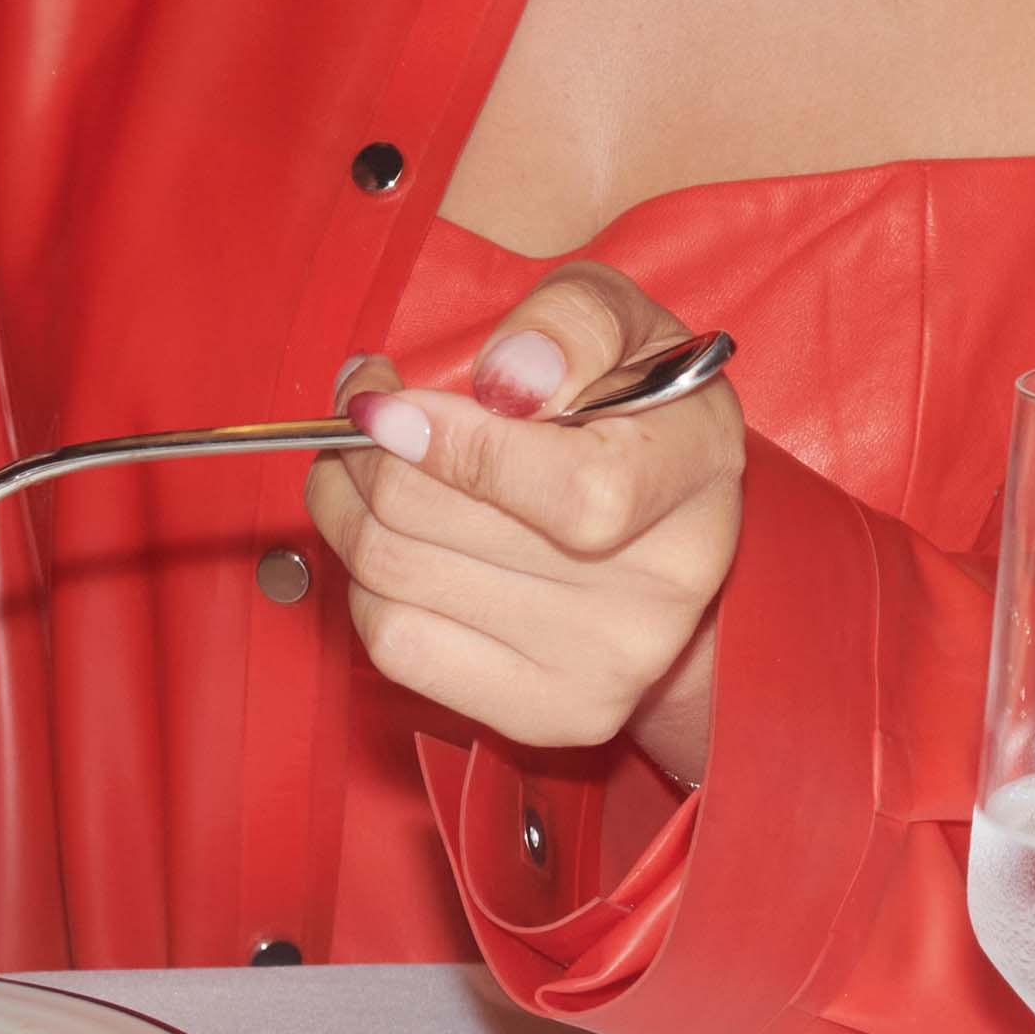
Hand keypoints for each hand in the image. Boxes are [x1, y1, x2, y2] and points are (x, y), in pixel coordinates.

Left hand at [304, 261, 745, 785]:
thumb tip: (506, 378)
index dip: (451, 440)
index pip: (570, 493)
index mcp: (689, 475)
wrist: (669, 528)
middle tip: (360, 407)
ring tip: (360, 459)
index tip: (386, 395)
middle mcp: (657, 592)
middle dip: (362, 447)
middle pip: (434, 520)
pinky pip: (396, 643)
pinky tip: (390, 535)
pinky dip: (361, 580)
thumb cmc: (633, 403)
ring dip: (344, 502)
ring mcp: (603, 666)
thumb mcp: (624, 321)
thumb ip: (572, 323)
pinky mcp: (545, 712)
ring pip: (393, 574)